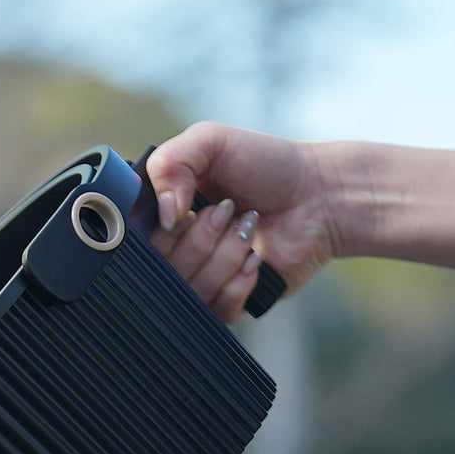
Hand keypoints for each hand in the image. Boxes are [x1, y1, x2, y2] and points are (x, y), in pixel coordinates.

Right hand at [146, 122, 339, 320]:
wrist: (320, 196)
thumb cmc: (268, 165)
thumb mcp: (210, 141)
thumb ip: (167, 164)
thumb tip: (162, 216)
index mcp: (164, 216)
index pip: (134, 242)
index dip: (159, 229)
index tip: (186, 209)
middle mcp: (177, 251)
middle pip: (159, 269)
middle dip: (199, 237)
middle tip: (227, 210)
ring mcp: (201, 280)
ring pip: (189, 290)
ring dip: (225, 255)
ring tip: (247, 230)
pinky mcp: (228, 304)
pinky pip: (215, 312)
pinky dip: (238, 283)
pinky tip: (256, 259)